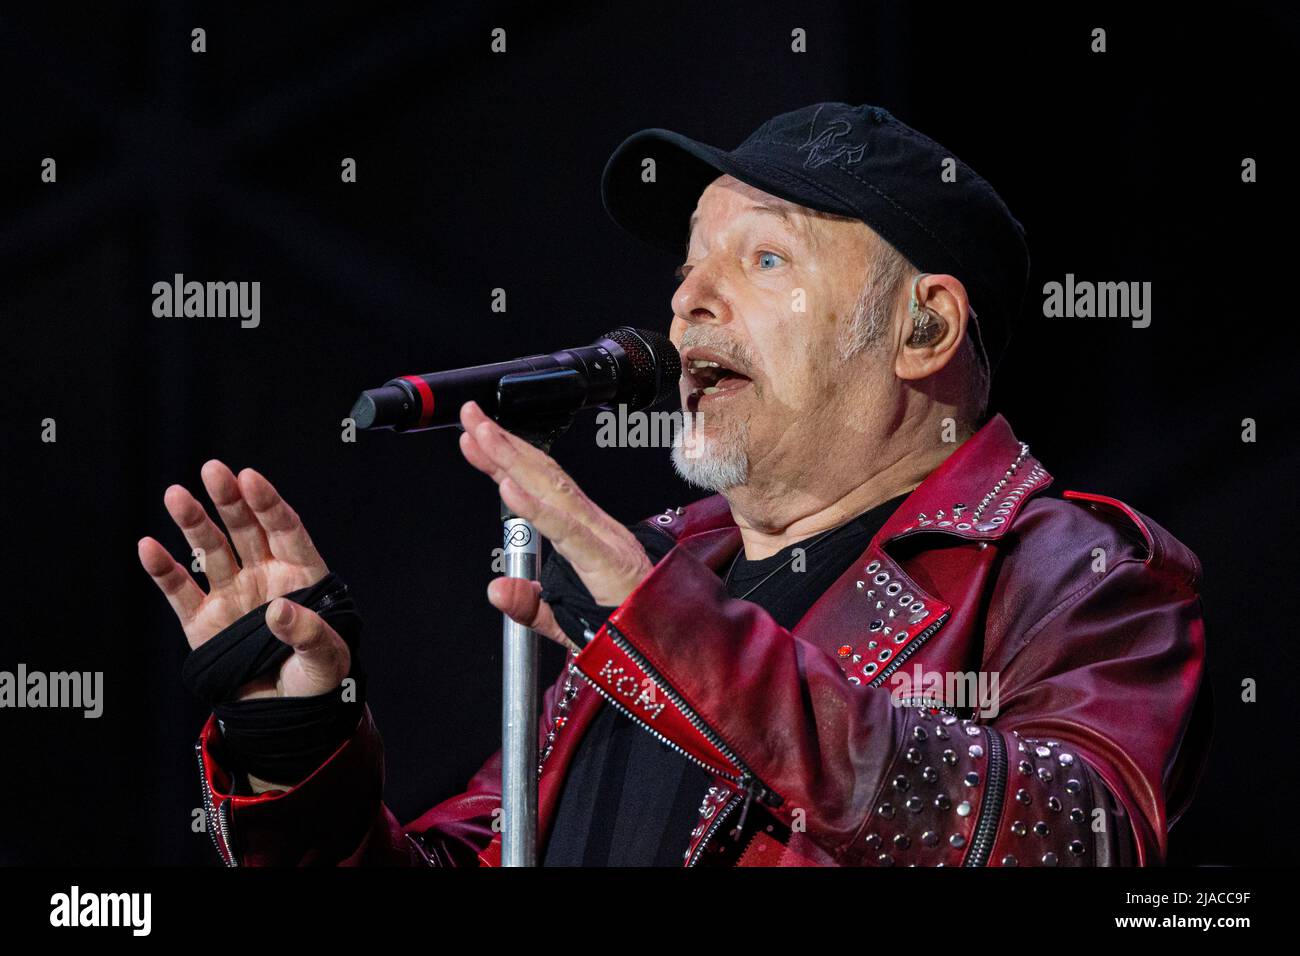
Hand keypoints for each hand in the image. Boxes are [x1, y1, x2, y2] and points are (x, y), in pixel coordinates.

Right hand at [137, 460, 350, 699]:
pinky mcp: (203, 621)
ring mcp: (232, 595)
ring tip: (176, 495)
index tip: (250, 477)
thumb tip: (279, 611)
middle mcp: (264, 577)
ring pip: (210, 550)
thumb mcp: (327, 658)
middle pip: (246, 529)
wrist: (286, 716)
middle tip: (214, 470)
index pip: (284, 529)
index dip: (268, 502)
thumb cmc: (318, 681)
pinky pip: (180, 590)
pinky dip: (164, 570)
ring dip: (194, 523)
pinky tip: (149, 547)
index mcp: (300, 576)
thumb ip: (309, 633)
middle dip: (229, 500)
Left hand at [457, 401, 653, 646]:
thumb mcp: (562, 621)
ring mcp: (600, 539)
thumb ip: (528, 605)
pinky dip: (536, 508)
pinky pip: (567, 530)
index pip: (541, 487)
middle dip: (503, 444)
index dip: (508, 459)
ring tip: (482, 435)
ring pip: (552, 491)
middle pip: (542, 477)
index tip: (477, 437)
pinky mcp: (604, 560)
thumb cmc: (626, 626)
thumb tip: (495, 590)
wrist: (668, 646)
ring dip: (513, 460)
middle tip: (471, 416)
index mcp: (583, 533)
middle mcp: (591, 526)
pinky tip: (509, 488)